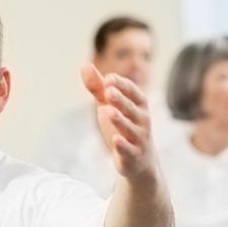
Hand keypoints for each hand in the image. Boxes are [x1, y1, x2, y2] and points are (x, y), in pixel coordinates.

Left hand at [80, 64, 156, 184]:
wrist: (140, 161)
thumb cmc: (124, 127)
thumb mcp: (110, 106)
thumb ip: (98, 88)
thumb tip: (84, 66)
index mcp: (139, 104)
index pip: (132, 91)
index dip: (121, 85)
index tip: (108, 79)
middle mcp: (143, 120)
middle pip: (131, 108)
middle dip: (120, 100)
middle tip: (108, 91)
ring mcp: (139, 138)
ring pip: (130, 128)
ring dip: (120, 120)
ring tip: (108, 112)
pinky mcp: (133, 155)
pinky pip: (129, 150)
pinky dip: (123, 146)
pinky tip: (116, 140)